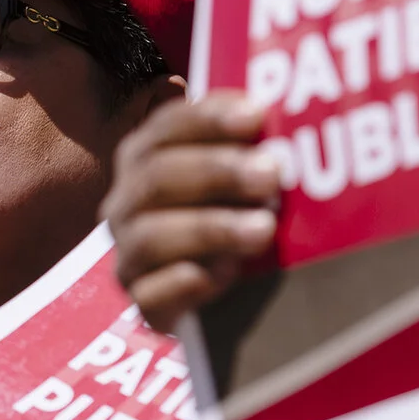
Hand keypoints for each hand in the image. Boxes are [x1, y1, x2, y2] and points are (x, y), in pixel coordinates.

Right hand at [101, 92, 280, 330]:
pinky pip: (152, 294)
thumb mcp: (239, 178)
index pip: (167, 126)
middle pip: (158, 176)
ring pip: (152, 237)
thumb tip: (293, 121)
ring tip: (264, 228)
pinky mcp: (141, 304)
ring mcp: (129, 255)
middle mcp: (126, 202)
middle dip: (216, 171)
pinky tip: (227, 273)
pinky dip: (186, 281)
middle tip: (271, 173)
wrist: (215, 296)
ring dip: (210, 227)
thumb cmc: (233, 217)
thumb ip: (253, 148)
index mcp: (145, 157)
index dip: (208, 117)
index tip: (256, 115)